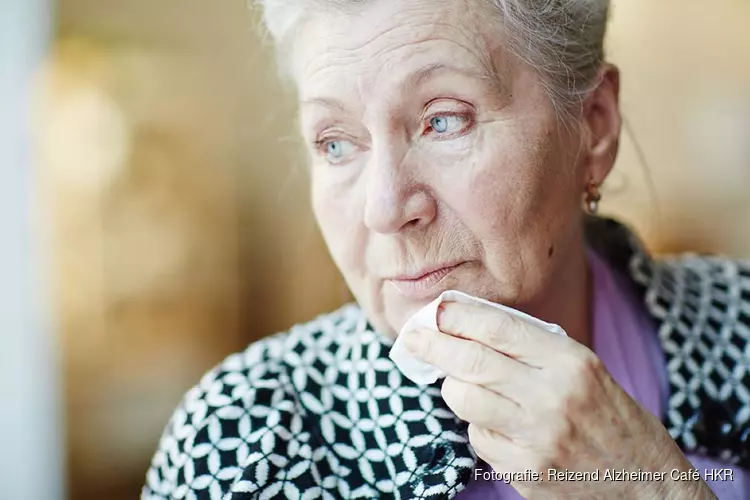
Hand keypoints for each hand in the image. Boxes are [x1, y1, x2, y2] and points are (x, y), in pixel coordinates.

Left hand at [400, 301, 715, 498]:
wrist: (647, 488)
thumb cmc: (613, 420)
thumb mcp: (586, 370)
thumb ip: (534, 348)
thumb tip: (471, 325)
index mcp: (571, 362)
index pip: (498, 328)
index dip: (458, 315)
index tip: (434, 310)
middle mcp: (554, 397)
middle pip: (472, 361)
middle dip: (433, 345)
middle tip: (412, 337)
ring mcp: (537, 437)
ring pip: (465, 400)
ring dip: (453, 387)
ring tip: (458, 382)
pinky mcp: (525, 472)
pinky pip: (478, 437)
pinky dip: (478, 425)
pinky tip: (497, 424)